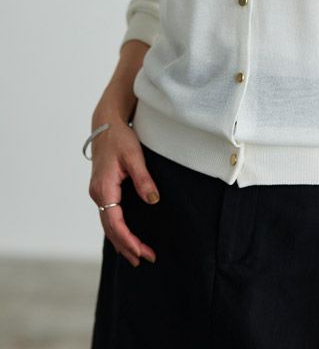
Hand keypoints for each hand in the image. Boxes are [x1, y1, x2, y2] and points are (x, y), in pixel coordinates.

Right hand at [87, 118, 159, 267]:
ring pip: (108, 224)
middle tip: (145, 260)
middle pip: (110, 228)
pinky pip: (108, 216)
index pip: (114, 223)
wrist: (106, 125)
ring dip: (121, 241)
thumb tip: (153, 201)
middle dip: (126, 246)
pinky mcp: (102, 190)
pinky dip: (117, 229)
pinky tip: (126, 237)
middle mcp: (97, 194)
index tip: (141, 252)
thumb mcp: (135, 156)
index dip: (128, 240)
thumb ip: (144, 179)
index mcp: (104, 188)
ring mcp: (98, 193)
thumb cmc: (120, 138)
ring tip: (136, 256)